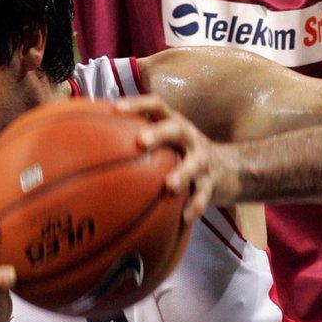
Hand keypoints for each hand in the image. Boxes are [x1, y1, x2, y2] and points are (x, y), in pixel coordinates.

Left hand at [118, 97, 241, 221]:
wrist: (229, 170)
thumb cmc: (181, 155)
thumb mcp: (165, 142)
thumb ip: (138, 140)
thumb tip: (92, 144)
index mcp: (174, 124)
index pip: (156, 106)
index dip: (137, 104)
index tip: (116, 108)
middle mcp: (189, 137)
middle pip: (177, 129)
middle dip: (160, 133)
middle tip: (141, 142)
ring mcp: (202, 160)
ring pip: (195, 163)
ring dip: (183, 173)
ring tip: (170, 186)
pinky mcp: (212, 183)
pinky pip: (204, 194)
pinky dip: (195, 205)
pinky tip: (184, 217)